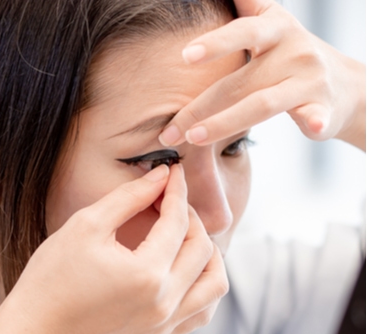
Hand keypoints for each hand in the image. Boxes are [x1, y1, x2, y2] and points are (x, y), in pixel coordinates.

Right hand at [3, 164, 228, 333]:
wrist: (34, 330)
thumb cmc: (51, 276)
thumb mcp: (86, 225)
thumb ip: (129, 197)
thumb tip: (161, 176)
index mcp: (147, 274)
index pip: (177, 223)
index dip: (176, 192)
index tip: (172, 172)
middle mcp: (164, 304)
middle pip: (203, 250)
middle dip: (190, 218)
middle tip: (168, 202)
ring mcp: (163, 326)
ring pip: (214, 285)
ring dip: (208, 256)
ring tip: (185, 238)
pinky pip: (201, 313)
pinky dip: (202, 288)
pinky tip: (183, 271)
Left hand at [158, 0, 365, 150]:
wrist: (346, 86)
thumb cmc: (290, 56)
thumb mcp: (271, 23)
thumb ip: (244, 7)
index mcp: (275, 29)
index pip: (243, 32)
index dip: (216, 43)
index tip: (186, 55)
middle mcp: (294, 51)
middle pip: (238, 81)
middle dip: (198, 108)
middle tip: (168, 131)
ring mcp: (308, 81)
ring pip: (262, 105)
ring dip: (224, 123)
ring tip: (193, 139)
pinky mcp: (322, 109)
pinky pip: (315, 116)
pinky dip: (314, 121)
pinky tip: (311, 128)